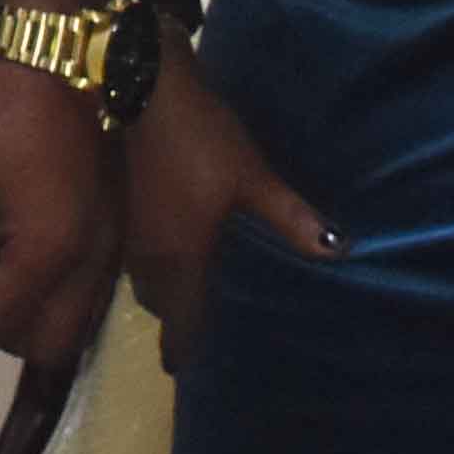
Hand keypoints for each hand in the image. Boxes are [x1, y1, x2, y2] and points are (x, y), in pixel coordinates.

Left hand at [0, 57, 116, 375]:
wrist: (62, 44)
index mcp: (50, 252)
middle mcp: (93, 259)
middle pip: (50, 340)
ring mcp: (112, 240)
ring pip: (75, 315)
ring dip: (26, 315)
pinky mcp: (115, 219)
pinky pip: (86, 283)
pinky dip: (49, 290)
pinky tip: (9, 254)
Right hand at [119, 61, 326, 371]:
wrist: (136, 87)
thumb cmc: (198, 139)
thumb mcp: (252, 176)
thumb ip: (290, 217)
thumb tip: (338, 248)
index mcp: (180, 260)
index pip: (180, 323)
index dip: (183, 348)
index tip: (184, 365)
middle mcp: (148, 257)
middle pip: (159, 303)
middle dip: (176, 313)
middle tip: (196, 314)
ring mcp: (126, 231)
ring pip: (141, 277)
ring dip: (161, 284)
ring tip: (184, 280)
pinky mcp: (115, 204)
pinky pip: (132, 251)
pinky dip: (150, 256)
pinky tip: (166, 236)